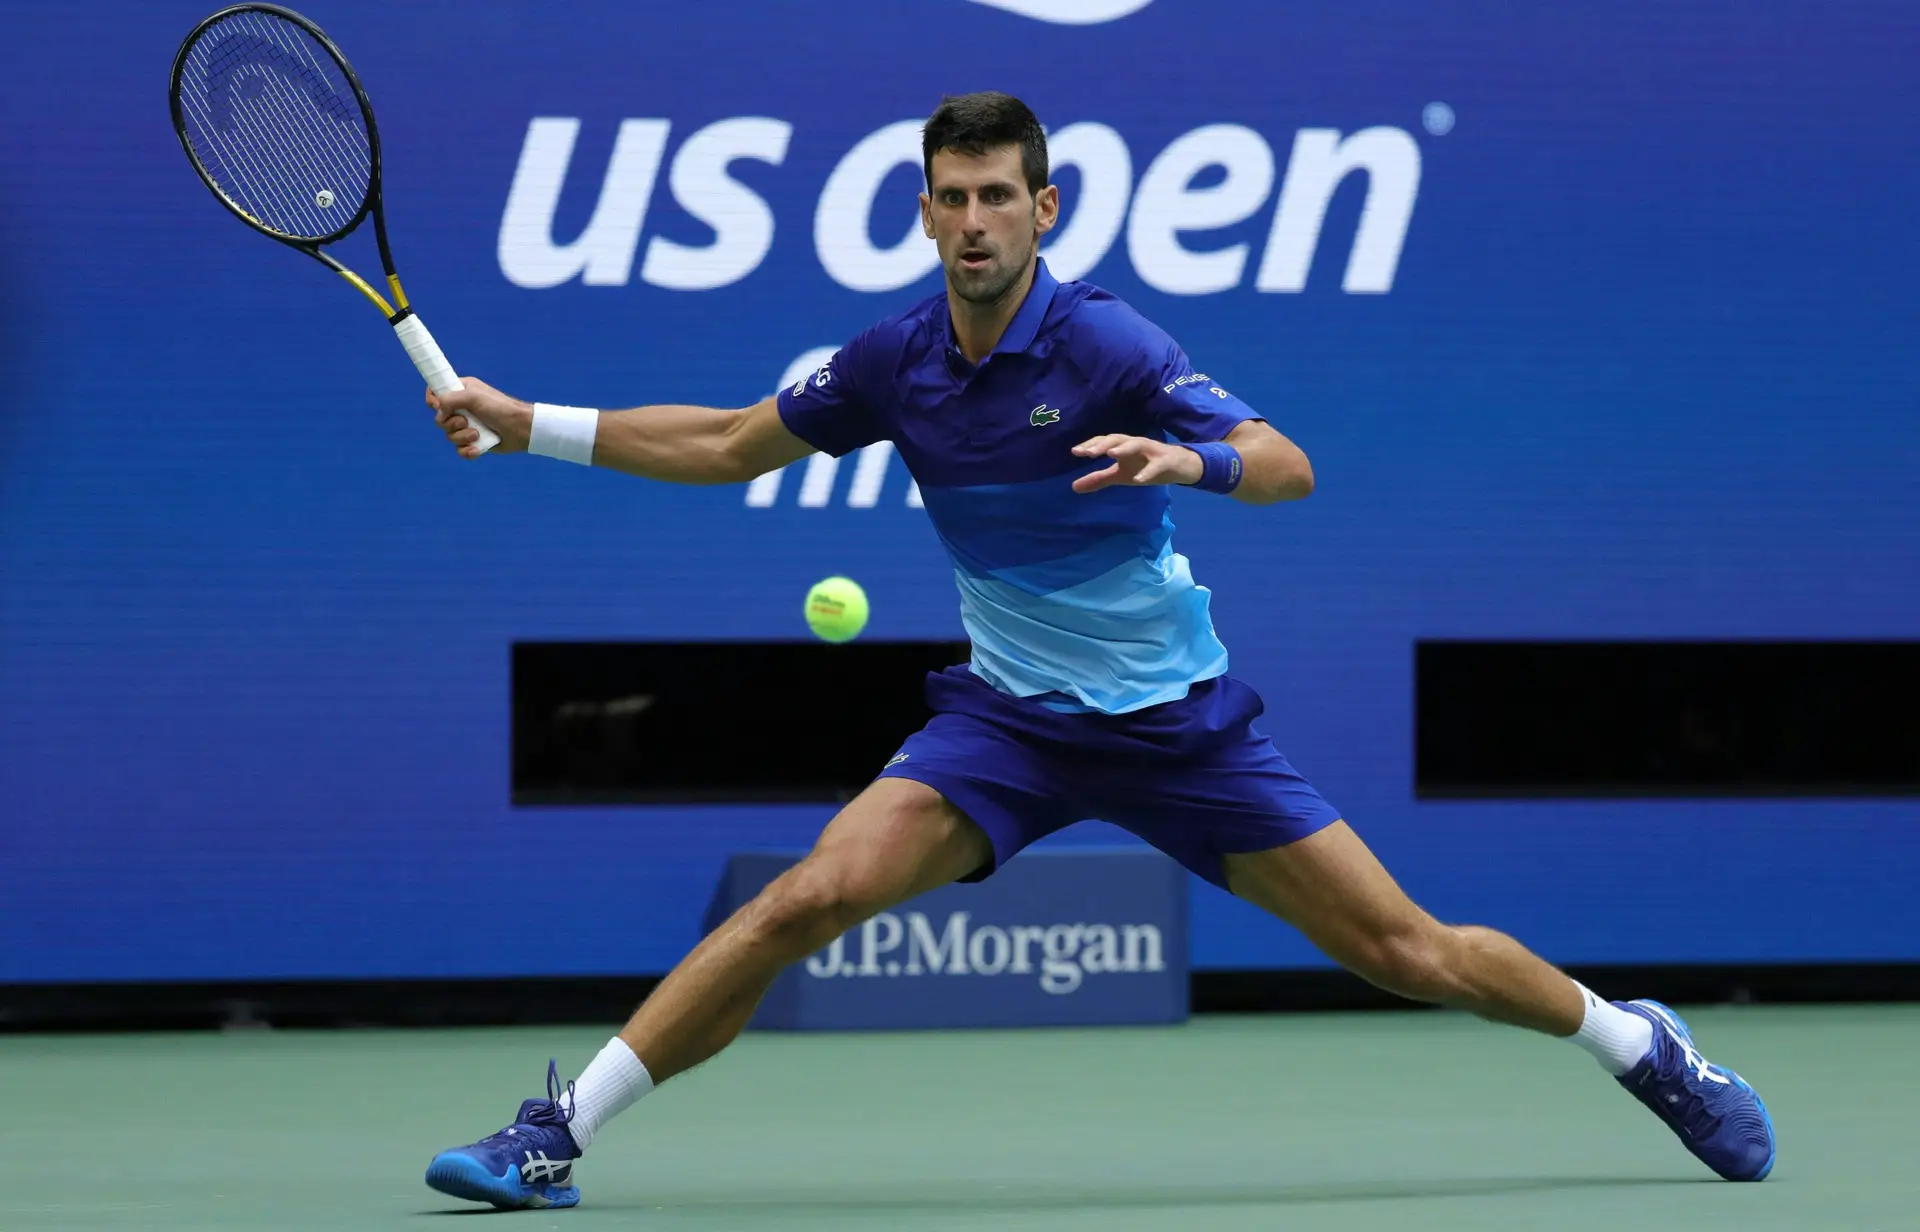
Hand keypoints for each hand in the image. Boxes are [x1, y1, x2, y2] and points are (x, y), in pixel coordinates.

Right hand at [426, 377, 532, 458]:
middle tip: (466, 422)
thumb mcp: (474, 397)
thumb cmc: (500, 408)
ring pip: (449, 436)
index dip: (433, 401)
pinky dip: (468, 451)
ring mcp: (468, 425)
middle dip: (451, 424)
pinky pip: (460, 450)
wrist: (521, 429)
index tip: (440, 407)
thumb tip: (438, 415)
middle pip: (439, 419)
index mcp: (461, 390)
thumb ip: (450, 400)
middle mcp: (462, 407)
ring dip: (462, 437)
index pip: (435, 392)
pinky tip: (478, 449)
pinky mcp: (474, 441)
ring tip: (477, 434)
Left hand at [1070, 434, 1203, 493]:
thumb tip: (1073, 487)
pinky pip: (1157, 465)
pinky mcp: (1166, 461)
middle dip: (1103, 444)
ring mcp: (1152, 451)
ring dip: (1124, 448)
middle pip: (1118, 438)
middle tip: (1088, 453)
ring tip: (1111, 454)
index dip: (1091, 445)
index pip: (1105, 441)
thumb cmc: (1145, 467)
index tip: (1075, 452)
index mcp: (1123, 446)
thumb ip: (1099, 479)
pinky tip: (1138, 480)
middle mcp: (1136, 444)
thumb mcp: (1120, 475)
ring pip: (1137, 444)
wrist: (1179, 467)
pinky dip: (1147, 471)